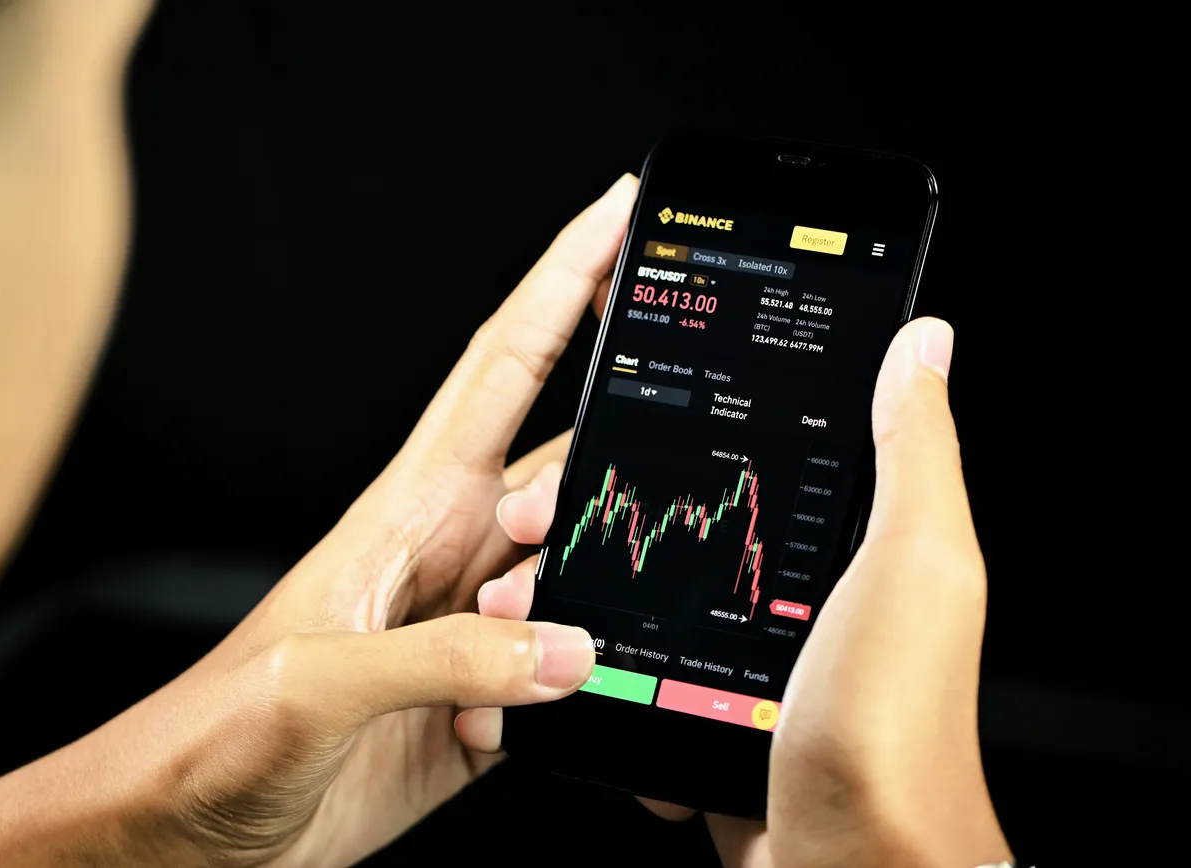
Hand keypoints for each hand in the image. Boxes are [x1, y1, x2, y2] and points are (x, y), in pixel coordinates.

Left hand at [142, 174, 636, 866]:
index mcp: (410, 507)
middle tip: (590, 537)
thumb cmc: (214, 732)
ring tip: (545, 665)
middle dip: (612, 479)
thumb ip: (445, 660)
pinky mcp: (493, 701)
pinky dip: (586, 696)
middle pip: (571, 472)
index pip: (505, 363)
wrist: (189, 831)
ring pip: (589, 575)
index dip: (564, 279)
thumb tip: (564, 648)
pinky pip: (578, 674)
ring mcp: (480, 625)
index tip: (619, 210)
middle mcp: (455, 550)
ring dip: (596, 610)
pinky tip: (543, 725)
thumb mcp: (316, 684)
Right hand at [485, 317, 1013, 867]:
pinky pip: (632, 684)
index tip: (598, 424)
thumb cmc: (896, 729)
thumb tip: (922, 344)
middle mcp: (794, 598)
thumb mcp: (914, 564)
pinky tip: (555, 669)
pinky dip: (587, 676)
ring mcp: (744, 666)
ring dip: (568, 601)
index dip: (661, 431)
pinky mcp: (708, 726)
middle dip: (587, 519)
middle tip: (529, 522)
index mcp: (841, 544)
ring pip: (638, 607)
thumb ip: (914, 453)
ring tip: (516, 601)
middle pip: (670, 529)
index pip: (738, 455)